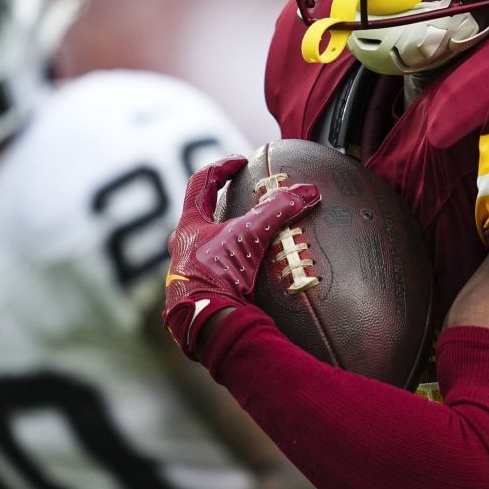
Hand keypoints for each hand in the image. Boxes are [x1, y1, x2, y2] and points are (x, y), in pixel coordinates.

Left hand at [163, 154, 319, 356]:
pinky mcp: (197, 299)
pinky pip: (214, 276)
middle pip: (200, 218)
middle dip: (222, 208)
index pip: (200, 183)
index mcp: (189, 227)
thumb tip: (307, 192)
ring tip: (252, 242)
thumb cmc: (219, 276)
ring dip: (226, 242)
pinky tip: (249, 277)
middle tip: (244, 202)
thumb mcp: (249, 237)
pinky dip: (231, 270)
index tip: (240, 161)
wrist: (206, 327)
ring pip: (205, 249)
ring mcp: (186, 276)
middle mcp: (181, 250)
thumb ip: (277, 211)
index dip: (221, 167)